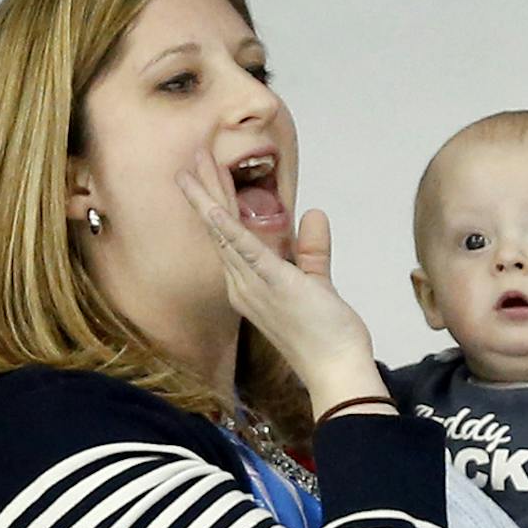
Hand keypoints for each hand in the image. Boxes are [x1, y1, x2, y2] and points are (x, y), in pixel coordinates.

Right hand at [175, 151, 383, 412]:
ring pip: (224, 232)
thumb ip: (311, 251)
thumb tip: (313, 214)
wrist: (335, 369)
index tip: (207, 176)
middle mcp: (242, 284)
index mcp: (249, 285)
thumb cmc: (325, 335)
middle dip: (206, 191)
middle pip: (219, 230)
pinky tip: (209, 205)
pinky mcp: (271, 283)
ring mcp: (253, 285)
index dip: (217, 204)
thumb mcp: (316, 283)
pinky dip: (225, 226)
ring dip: (209, 196)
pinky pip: (243, 250)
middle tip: (191, 158)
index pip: (229, 237)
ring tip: (194, 166)